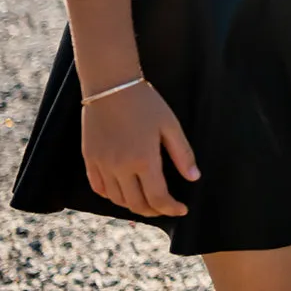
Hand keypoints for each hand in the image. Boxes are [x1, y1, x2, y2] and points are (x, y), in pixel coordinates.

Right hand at [82, 81, 199, 216]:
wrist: (111, 86)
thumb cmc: (145, 103)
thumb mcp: (170, 124)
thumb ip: (182, 153)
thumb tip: (194, 177)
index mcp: (144, 160)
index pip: (158, 197)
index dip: (171, 208)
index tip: (182, 210)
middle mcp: (120, 168)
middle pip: (136, 204)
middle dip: (154, 211)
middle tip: (166, 207)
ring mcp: (102, 166)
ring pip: (117, 200)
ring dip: (134, 205)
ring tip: (148, 200)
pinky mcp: (90, 160)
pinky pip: (99, 188)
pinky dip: (112, 196)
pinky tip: (123, 191)